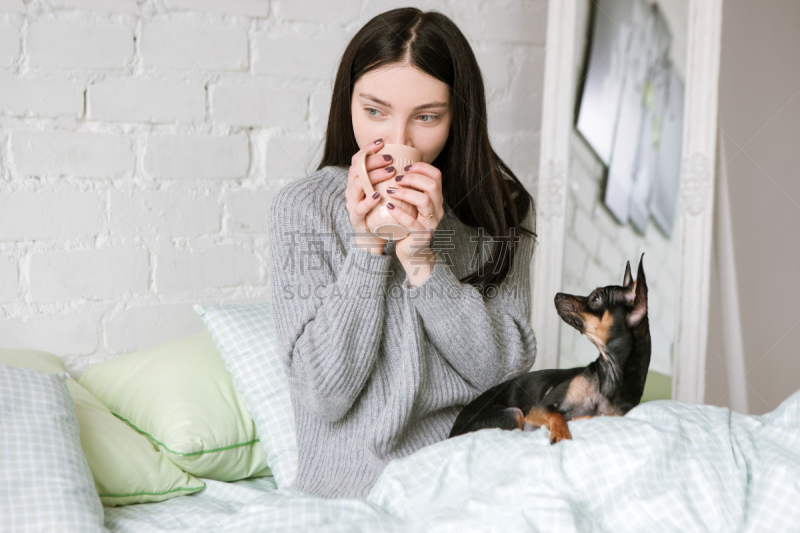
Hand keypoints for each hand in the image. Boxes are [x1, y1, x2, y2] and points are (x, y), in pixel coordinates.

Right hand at [345, 139, 396, 254]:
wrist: (374, 236)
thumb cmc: (381, 210)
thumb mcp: (383, 189)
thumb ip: (389, 176)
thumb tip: (406, 156)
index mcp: (357, 181)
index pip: (357, 160)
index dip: (368, 149)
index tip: (382, 143)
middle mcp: (352, 190)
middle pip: (357, 169)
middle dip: (373, 160)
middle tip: (390, 160)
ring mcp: (352, 203)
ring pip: (357, 185)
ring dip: (373, 176)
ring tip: (390, 172)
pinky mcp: (356, 218)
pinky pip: (359, 208)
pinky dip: (368, 201)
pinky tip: (378, 196)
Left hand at [385, 161, 443, 262]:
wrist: (412, 250)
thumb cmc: (409, 223)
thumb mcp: (413, 204)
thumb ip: (411, 188)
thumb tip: (397, 165)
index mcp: (436, 198)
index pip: (436, 175)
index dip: (422, 167)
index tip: (405, 167)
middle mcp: (437, 209)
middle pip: (432, 186)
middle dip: (413, 178)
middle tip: (397, 179)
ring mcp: (431, 223)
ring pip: (424, 201)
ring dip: (405, 193)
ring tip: (390, 191)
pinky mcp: (421, 235)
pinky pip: (411, 222)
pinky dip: (399, 213)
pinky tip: (389, 207)